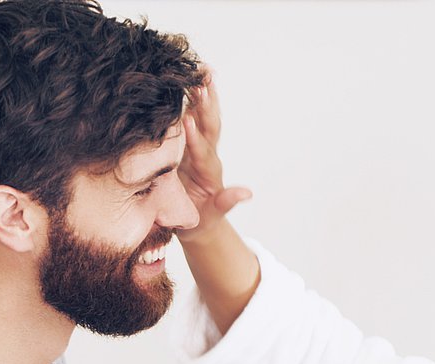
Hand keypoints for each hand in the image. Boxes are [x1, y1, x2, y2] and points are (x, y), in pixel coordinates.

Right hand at [179, 66, 251, 237]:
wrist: (198, 222)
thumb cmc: (200, 222)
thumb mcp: (211, 217)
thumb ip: (226, 202)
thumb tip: (247, 194)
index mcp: (209, 173)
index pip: (202, 153)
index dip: (195, 139)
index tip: (188, 121)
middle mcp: (207, 155)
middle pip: (208, 127)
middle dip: (205, 106)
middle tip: (202, 82)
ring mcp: (199, 147)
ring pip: (203, 117)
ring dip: (202, 94)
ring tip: (202, 70)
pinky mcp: (190, 143)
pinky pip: (191, 117)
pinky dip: (190, 98)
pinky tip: (187, 78)